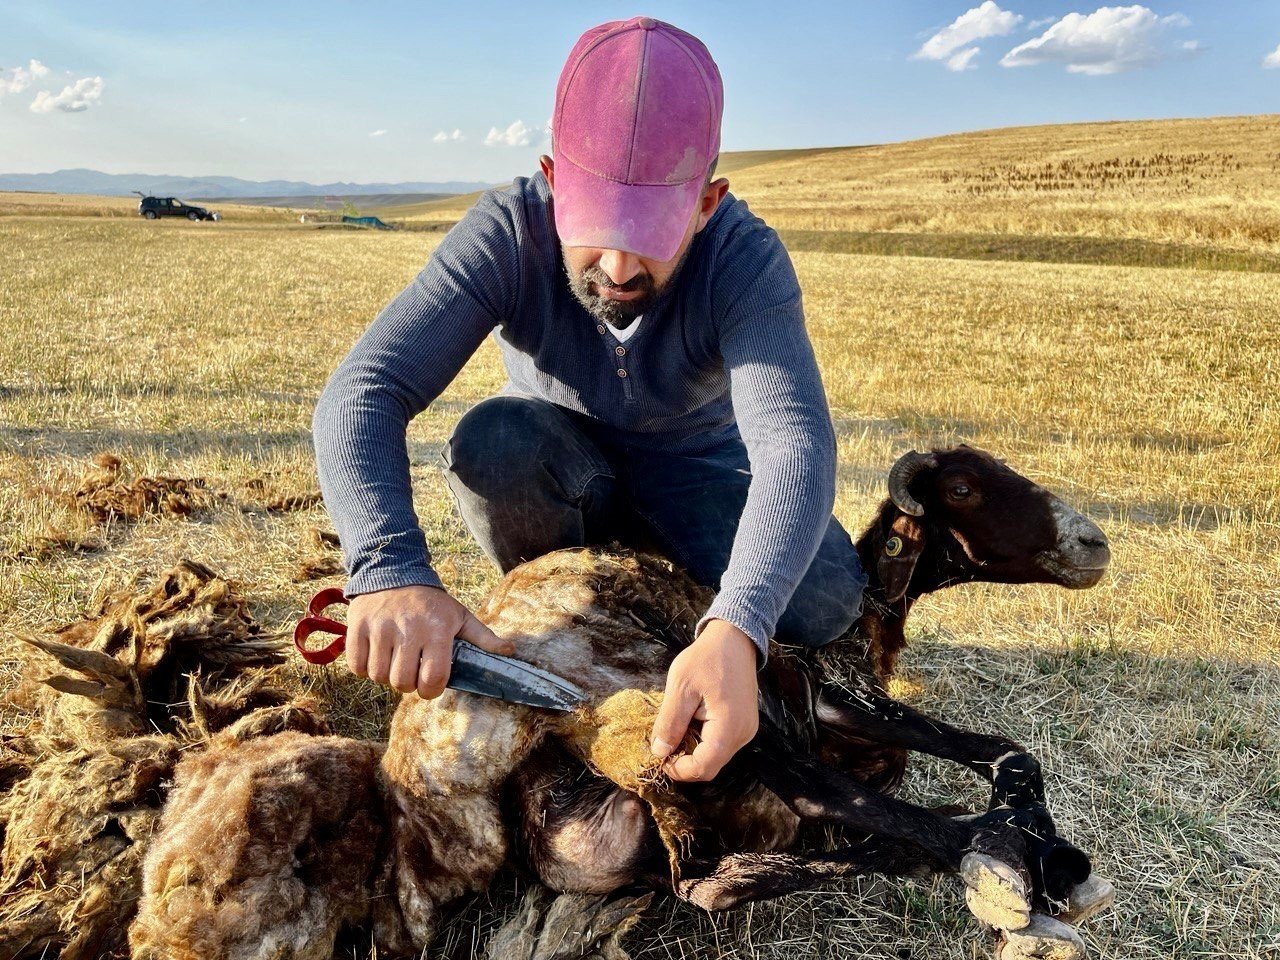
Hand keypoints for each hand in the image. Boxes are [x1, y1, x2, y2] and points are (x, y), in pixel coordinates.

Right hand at [346, 584, 513, 698]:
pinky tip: (376, 655)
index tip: (430, 685)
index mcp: (436, 630)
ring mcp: (380, 629)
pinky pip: (357, 666)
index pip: (433, 678)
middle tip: (411, 671)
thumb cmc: (431, 602)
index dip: (431, 690)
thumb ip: (483, 637)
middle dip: (408, 684)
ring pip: (379, 677)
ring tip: (394, 661)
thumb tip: (509, 651)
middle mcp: (408, 630)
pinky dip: (364, 668)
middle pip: (402, 682)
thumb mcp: (460, 615)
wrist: (393, 571)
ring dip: (386, 676)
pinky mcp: (357, 627)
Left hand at [650, 618, 758, 781]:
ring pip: (715, 757)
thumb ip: (669, 723)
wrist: (733, 640)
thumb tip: (659, 753)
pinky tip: (691, 722)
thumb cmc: (706, 659)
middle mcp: (743, 734)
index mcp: (729, 727)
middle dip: (684, 761)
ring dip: (693, 751)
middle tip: (663, 743)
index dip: (679, 770)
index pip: (703, 767)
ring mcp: (746, 730)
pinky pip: (721, 744)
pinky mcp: (744, 724)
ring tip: (676, 728)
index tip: (659, 757)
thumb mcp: (680, 687)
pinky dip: (703, 741)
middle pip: (710, 766)